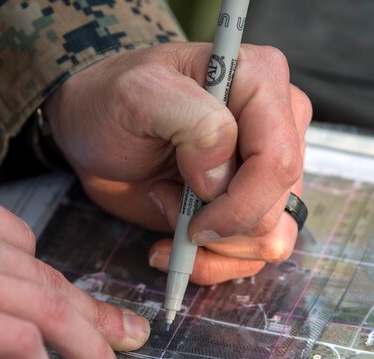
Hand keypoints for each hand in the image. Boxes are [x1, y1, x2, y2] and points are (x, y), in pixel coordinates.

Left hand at [44, 43, 311, 283]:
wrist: (95, 133)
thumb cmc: (112, 103)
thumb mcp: (137, 95)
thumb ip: (193, 122)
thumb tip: (223, 176)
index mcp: (261, 81)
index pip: (277, 159)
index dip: (237, 200)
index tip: (190, 214)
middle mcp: (278, 123)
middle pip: (276, 204)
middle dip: (216, 222)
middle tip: (165, 197)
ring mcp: (267, 169)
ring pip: (269, 236)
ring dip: (211, 242)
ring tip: (167, 205)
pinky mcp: (251, 204)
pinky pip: (253, 255)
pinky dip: (211, 262)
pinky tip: (174, 244)